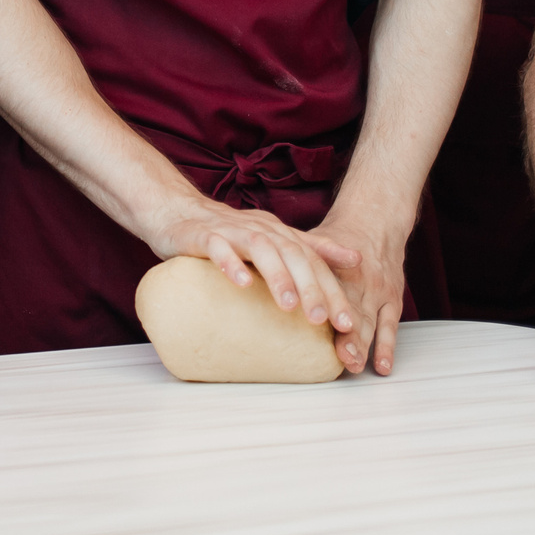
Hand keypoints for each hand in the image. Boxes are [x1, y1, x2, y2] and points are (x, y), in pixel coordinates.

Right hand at [148, 197, 359, 355]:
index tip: (346, 323)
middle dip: (310, 287)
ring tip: (289, 305)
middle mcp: (260, 229)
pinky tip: (242, 283)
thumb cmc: (229, 233)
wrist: (177, 211)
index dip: (331, 290)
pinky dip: (231, 263)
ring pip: (261, 248)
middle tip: (322, 319)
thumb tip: (356, 259)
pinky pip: (218, 247)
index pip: (313, 260)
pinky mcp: (203, 236)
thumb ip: (313, 249)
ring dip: (277, 276)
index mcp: (279, 233)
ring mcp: (231, 231)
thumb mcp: (275, 239)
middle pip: (292, 254)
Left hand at [306, 209, 407, 375]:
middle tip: (340, 357)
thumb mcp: (314, 240)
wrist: (376, 222)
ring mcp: (379, 291)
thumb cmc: (339, 234)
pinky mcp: (391, 301)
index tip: (316, 322)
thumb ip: (290, 257)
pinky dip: (386, 347)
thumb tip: (247, 264)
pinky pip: (391, 327)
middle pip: (353, 310)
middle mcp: (361, 280)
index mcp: (337, 266)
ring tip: (353, 363)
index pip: (330, 288)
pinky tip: (381, 366)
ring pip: (371, 321)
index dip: (323, 303)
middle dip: (348, 335)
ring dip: (364, 343)